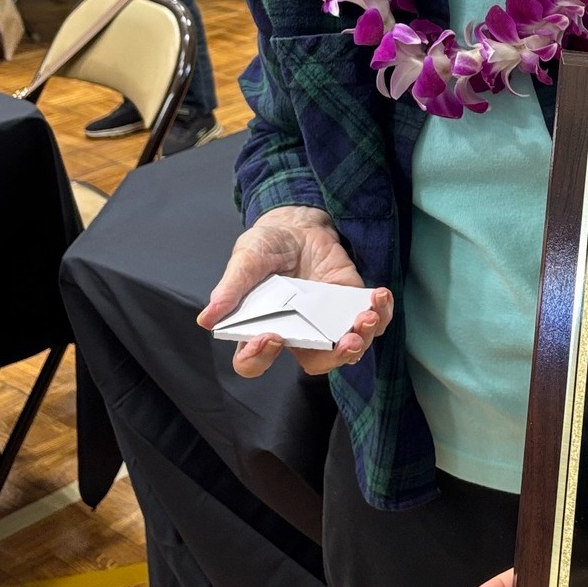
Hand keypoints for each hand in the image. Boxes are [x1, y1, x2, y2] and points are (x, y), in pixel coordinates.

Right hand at [195, 205, 392, 376]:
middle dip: (334, 356)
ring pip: (347, 345)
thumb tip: (207, 318)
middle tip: (346, 343)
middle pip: (315, 361)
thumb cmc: (264, 247)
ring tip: (367, 318)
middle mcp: (297, 332)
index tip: (270, 337)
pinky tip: (380, 296)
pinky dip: (380, 312)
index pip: (254, 361)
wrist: (295, 225)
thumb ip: (231, 288)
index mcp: (261, 329)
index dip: (260, 357)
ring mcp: (326, 319)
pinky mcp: (349, 301)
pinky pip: (370, 317)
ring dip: (362, 338)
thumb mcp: (245, 260)